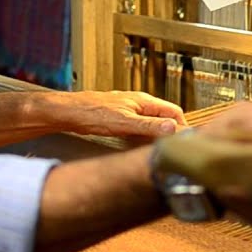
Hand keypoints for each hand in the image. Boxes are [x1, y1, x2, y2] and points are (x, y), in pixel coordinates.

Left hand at [53, 90, 186, 139]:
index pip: (174, 111)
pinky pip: (140, 127)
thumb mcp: (125, 123)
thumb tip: (173, 128)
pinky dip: (144, 137)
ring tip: (157, 150)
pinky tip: (139, 147)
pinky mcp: (121, 117)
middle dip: (170, 132)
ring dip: (156, 135)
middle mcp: (140, 103)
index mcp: (145, 101)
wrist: (68, 112)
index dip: (181, 127)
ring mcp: (130, 109)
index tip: (183, 142)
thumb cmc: (92, 114)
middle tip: (171, 149)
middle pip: (164, 117)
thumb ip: (149, 126)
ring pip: (152, 122)